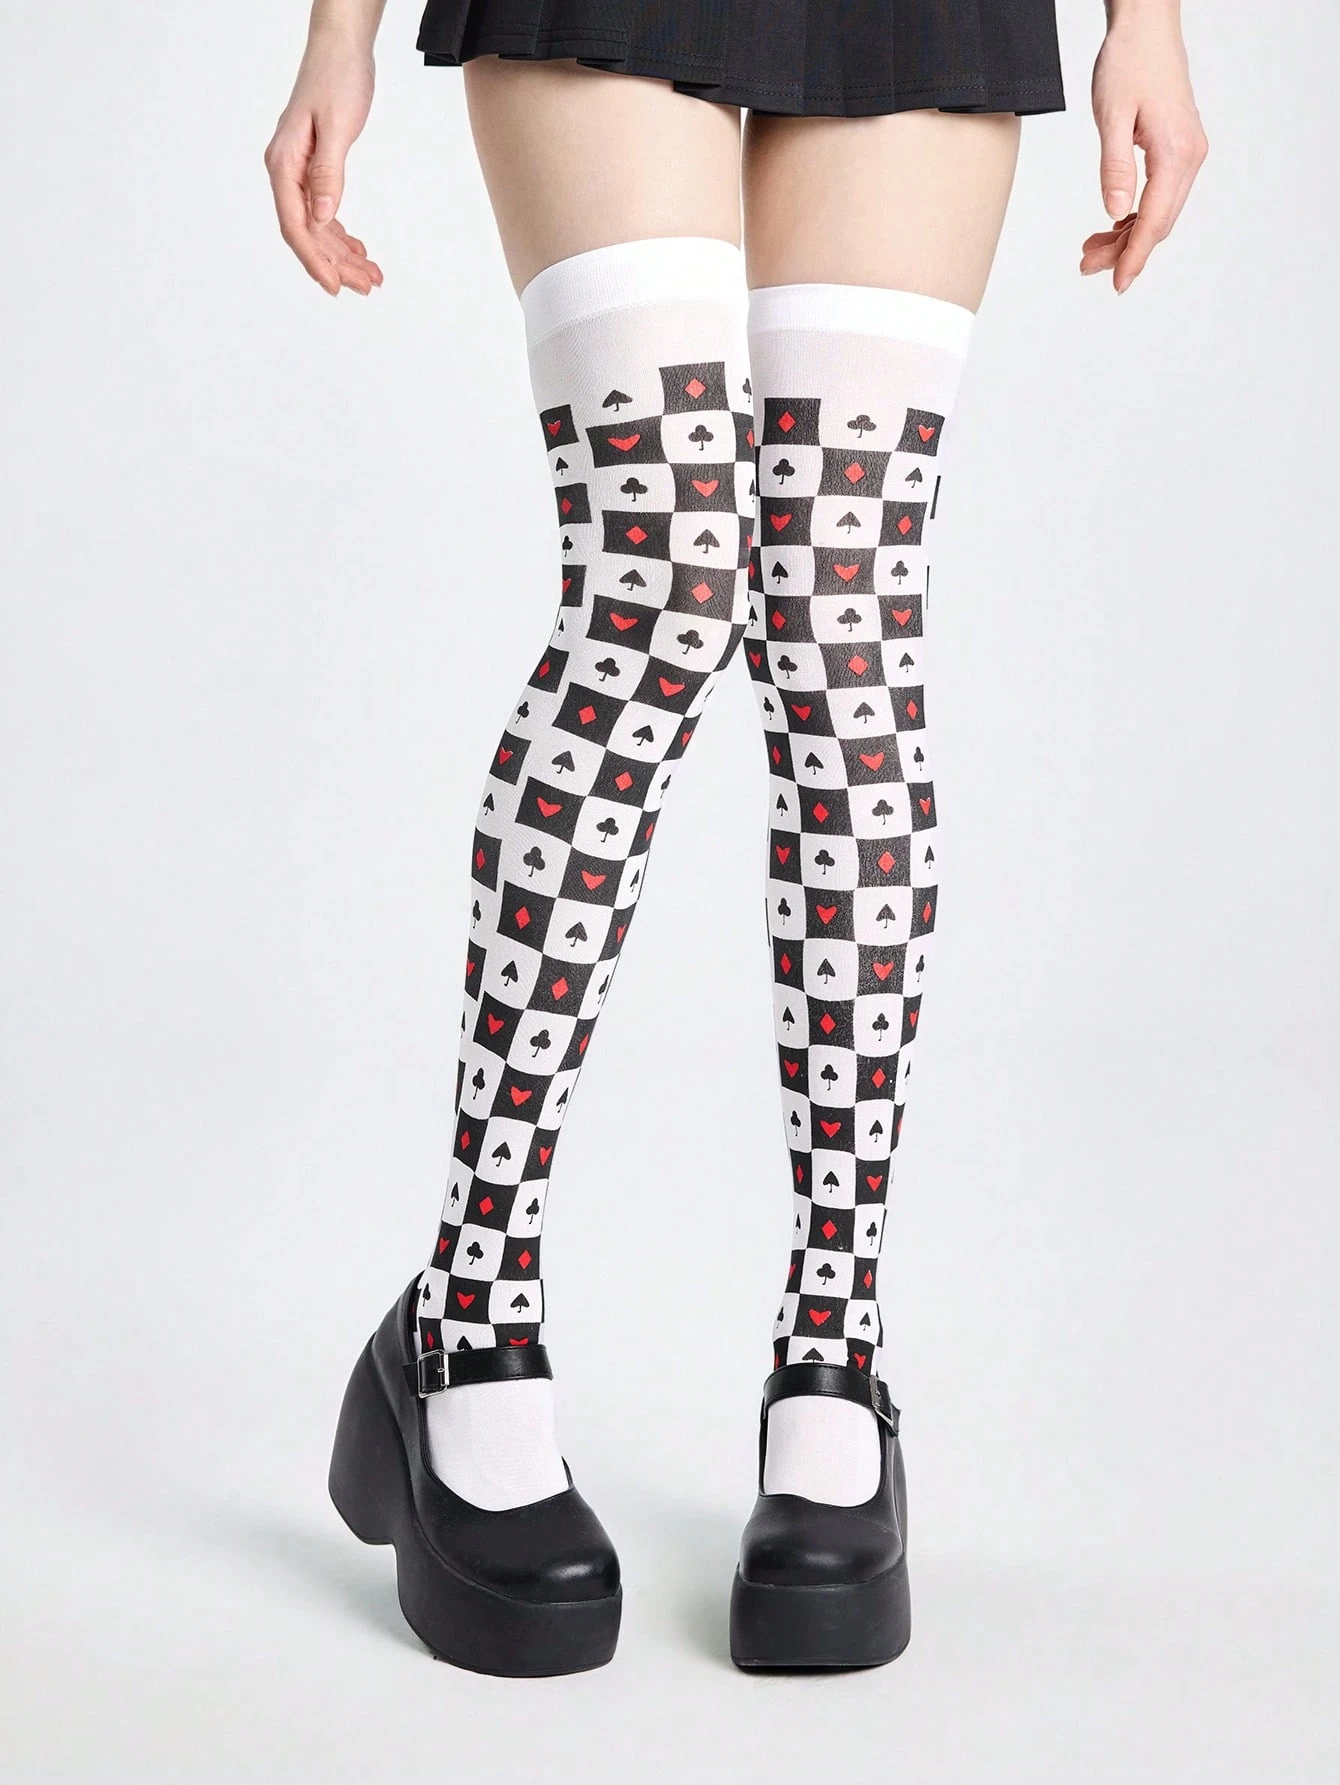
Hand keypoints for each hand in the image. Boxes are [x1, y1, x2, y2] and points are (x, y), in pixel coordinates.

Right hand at [264, 30, 383, 295]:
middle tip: (367, 286)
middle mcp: (286, 171)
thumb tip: (322, 216)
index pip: (296, 226)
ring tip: (371, 275)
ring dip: (342, 254)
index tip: (336, 286)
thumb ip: (328, 173)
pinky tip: (359, 248)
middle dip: (336, 263)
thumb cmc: (337, 78)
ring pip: (318, 226)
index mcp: (284, 164)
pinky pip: (324, 210)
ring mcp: (299, 170)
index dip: (315, 261)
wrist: (341, 47)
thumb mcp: (337, 127)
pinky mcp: (314, 166)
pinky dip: (342, 233)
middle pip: (308, 233)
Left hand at [1083, 5, 1208, 292]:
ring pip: (1159, 212)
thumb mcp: (1113, 117)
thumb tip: (1115, 212)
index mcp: (1176, 153)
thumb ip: (1115, 167)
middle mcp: (1189, 157)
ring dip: (1127, 235)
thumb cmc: (1129, 63)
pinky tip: (1110, 224)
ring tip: (1090, 249)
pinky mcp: (1178, 149)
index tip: (1116, 283)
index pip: (1154, 220)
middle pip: (1158, 222)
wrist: (1147, 28)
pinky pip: (1159, 195)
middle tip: (1086, 265)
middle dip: (1125, 251)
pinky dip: (1134, 214)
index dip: (1134, 256)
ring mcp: (1187, 153)